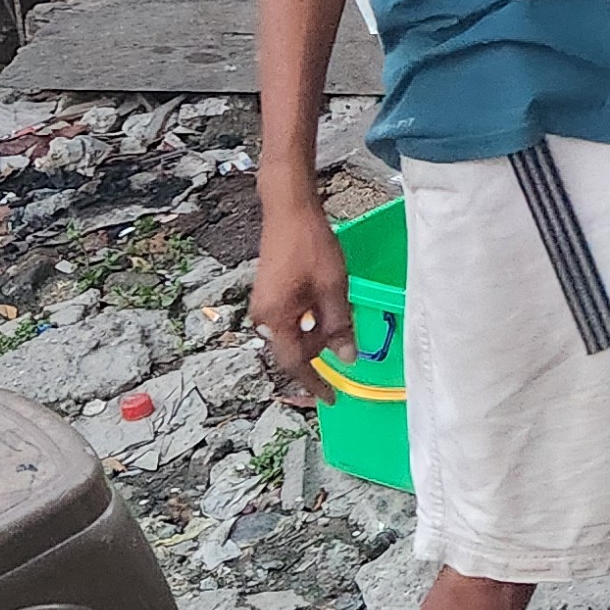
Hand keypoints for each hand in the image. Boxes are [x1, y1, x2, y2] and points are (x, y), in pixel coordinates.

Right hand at [251, 206, 354, 407]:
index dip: (315, 383)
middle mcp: (263, 317)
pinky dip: (309, 318)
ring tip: (338, 309)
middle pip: (294, 348)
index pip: (296, 363)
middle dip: (320, 349)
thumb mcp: (333, 290)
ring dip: (316, 331)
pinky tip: (324, 301)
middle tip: (346, 335)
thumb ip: (338, 327)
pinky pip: (289, 318)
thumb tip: (346, 359)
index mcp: (276, 320)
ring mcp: (263, 304)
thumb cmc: (312, 247)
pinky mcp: (268, 293)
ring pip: (293, 332)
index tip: (331, 398)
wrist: (289, 211)